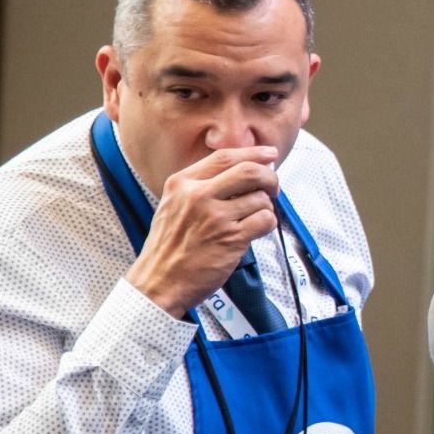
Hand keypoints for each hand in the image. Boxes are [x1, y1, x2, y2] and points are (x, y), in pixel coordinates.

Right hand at [125, 146, 280, 316]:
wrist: (160, 281)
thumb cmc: (170, 246)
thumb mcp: (174, 205)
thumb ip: (201, 185)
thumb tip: (244, 168)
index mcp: (182, 183)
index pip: (225, 157)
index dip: (253, 152)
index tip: (269, 153)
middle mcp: (198, 196)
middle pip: (249, 171)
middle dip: (270, 176)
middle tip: (273, 187)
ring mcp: (215, 217)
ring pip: (261, 198)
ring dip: (266, 208)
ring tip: (253, 219)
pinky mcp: (231, 239)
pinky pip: (266, 220)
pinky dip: (267, 224)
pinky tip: (255, 231)